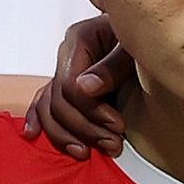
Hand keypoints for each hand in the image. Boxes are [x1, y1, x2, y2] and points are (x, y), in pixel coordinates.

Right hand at [26, 18, 136, 155]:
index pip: (71, 86)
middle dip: (84, 128)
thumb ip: (113, 65)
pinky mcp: (69, 84)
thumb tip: (85, 89)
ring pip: (49, 107)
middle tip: (112, 144)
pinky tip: (33, 135)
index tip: (118, 126)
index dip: (92, 111)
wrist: (151, 30)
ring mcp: (65, 69)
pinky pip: (45, 101)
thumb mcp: (134, 46)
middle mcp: (67, 55)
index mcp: (80, 39)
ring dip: (65, 134)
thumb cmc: (147, 33)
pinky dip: (39, 119)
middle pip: (59, 101)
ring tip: (87, 152)